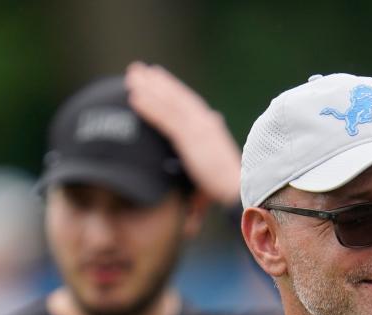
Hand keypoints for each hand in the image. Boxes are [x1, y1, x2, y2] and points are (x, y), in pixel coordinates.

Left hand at [125, 61, 240, 205]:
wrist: (241, 190)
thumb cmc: (229, 186)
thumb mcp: (215, 165)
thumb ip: (205, 156)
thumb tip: (205, 139)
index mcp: (210, 127)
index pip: (188, 103)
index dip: (172, 88)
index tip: (156, 76)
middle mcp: (204, 122)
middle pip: (176, 97)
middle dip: (156, 82)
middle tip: (136, 69)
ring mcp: (197, 128)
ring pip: (169, 103)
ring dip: (148, 88)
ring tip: (131, 76)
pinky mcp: (190, 138)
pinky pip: (166, 119)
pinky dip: (150, 107)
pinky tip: (134, 98)